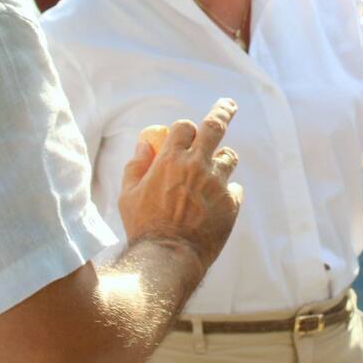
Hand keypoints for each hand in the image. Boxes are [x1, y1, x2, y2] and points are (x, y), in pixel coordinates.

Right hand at [118, 99, 242, 275]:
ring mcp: (217, 184)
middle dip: (223, 111)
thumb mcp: (128, 194)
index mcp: (170, 159)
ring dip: (222, 160)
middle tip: (229, 104)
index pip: (184, 126)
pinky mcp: (230, 204)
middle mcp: (197, 166)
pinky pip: (234, 189)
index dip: (185, 129)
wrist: (167, 258)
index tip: (187, 134)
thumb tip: (144, 145)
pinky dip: (226, 193)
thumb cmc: (143, 226)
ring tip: (215, 171)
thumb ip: (136, 165)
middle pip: (215, 126)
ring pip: (229, 157)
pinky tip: (214, 205)